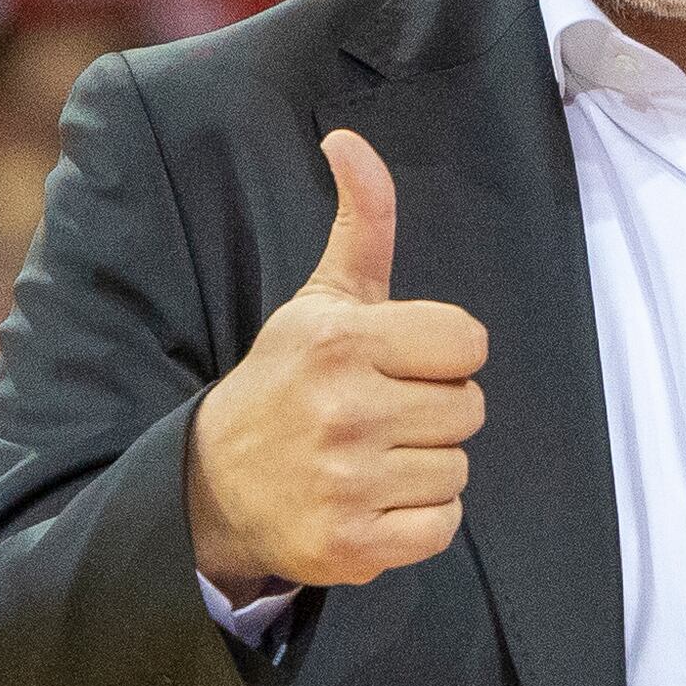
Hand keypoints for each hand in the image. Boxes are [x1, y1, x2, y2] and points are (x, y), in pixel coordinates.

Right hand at [186, 130, 490, 591]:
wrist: (215, 485)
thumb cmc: (287, 382)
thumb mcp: (320, 300)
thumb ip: (361, 223)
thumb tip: (349, 140)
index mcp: (343, 341)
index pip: (468, 342)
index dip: (443, 354)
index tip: (400, 363)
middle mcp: (345, 410)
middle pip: (470, 408)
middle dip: (435, 410)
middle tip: (382, 414)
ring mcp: (348, 482)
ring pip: (459, 468)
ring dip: (427, 466)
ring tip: (374, 457)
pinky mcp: (354, 544)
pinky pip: (442, 525)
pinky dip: (419, 520)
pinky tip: (375, 500)